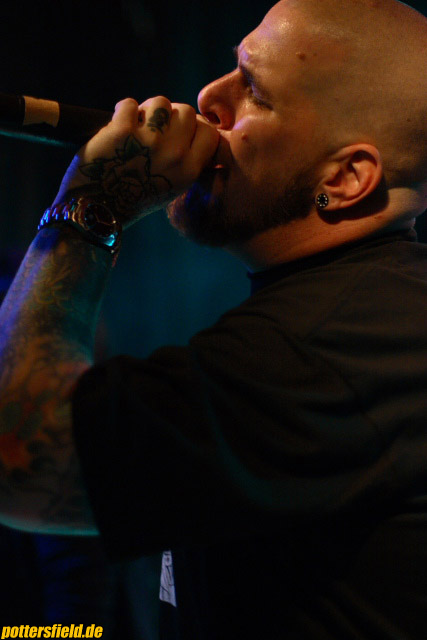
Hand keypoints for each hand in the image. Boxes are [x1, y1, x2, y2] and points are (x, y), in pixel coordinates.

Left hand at [53, 97, 219, 227]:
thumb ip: (187, 161)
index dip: (196, 126)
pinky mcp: (122, 131)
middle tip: (156, 126)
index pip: (209, 133)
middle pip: (186, 112)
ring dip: (148, 109)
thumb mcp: (173, 187)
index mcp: (189, 170)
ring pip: (161, 102)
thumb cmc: (135, 199)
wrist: (99, 209)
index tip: (181, 128)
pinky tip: (118, 123)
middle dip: (171, 115)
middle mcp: (174, 154)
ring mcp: (149, 140)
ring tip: (137, 123)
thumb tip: (195, 129)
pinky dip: (123, 110)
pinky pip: (129, 104)